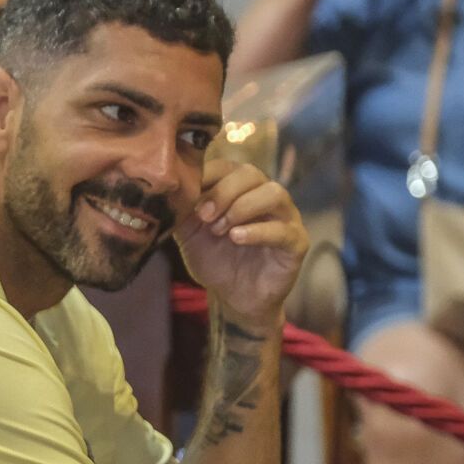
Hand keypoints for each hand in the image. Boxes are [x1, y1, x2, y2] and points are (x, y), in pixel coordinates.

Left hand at [176, 160, 308, 330]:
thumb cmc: (216, 259)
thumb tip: (166, 192)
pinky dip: (257, 231)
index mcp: (240, 189)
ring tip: (220, 230)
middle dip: (223, 192)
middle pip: (250, 173)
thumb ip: (181, 211)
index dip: (207, 176)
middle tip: (204, 216)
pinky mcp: (296, 242)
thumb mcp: (190, 234)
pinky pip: (283, 229)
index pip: (227, 166)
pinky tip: (236, 238)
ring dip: (241, 208)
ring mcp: (285, 217)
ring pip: (273, 193)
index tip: (189, 196)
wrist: (234, 297)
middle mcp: (265, 196)